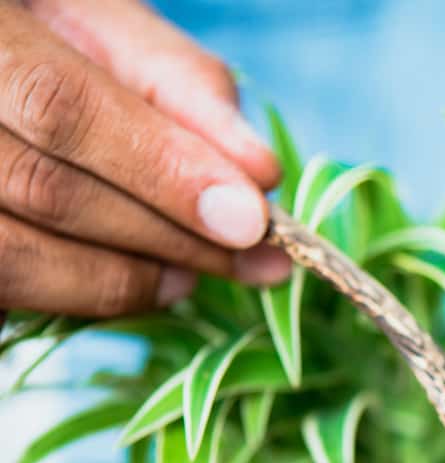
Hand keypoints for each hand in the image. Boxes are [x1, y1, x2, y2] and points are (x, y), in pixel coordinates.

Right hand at [0, 0, 288, 316]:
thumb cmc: (41, 24)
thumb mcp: (98, 18)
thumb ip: (171, 80)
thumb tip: (255, 173)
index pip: (60, 107)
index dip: (162, 169)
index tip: (250, 216)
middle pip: (46, 191)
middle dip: (169, 233)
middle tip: (257, 256)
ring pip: (16, 257)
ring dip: (128, 276)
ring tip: (200, 274)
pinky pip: (5, 287)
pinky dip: (83, 292)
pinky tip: (144, 281)